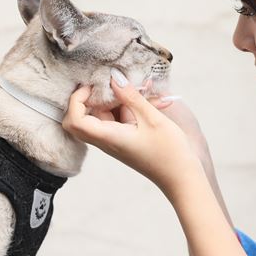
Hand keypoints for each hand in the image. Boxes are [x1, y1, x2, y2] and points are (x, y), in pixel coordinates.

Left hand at [62, 77, 202, 195]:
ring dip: (115, 100)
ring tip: (138, 89)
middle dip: (92, 98)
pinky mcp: (124, 140)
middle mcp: (107, 141)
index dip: (77, 100)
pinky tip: (147, 99)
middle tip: (112, 85)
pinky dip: (127, 107)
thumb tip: (114, 77)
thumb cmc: (169, 152)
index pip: (74, 120)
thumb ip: (131, 96)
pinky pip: (116, 120)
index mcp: (108, 137)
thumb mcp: (152, 118)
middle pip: (82, 117)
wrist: (181, 178)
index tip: (93, 86)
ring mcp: (114, 141)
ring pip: (101, 116)